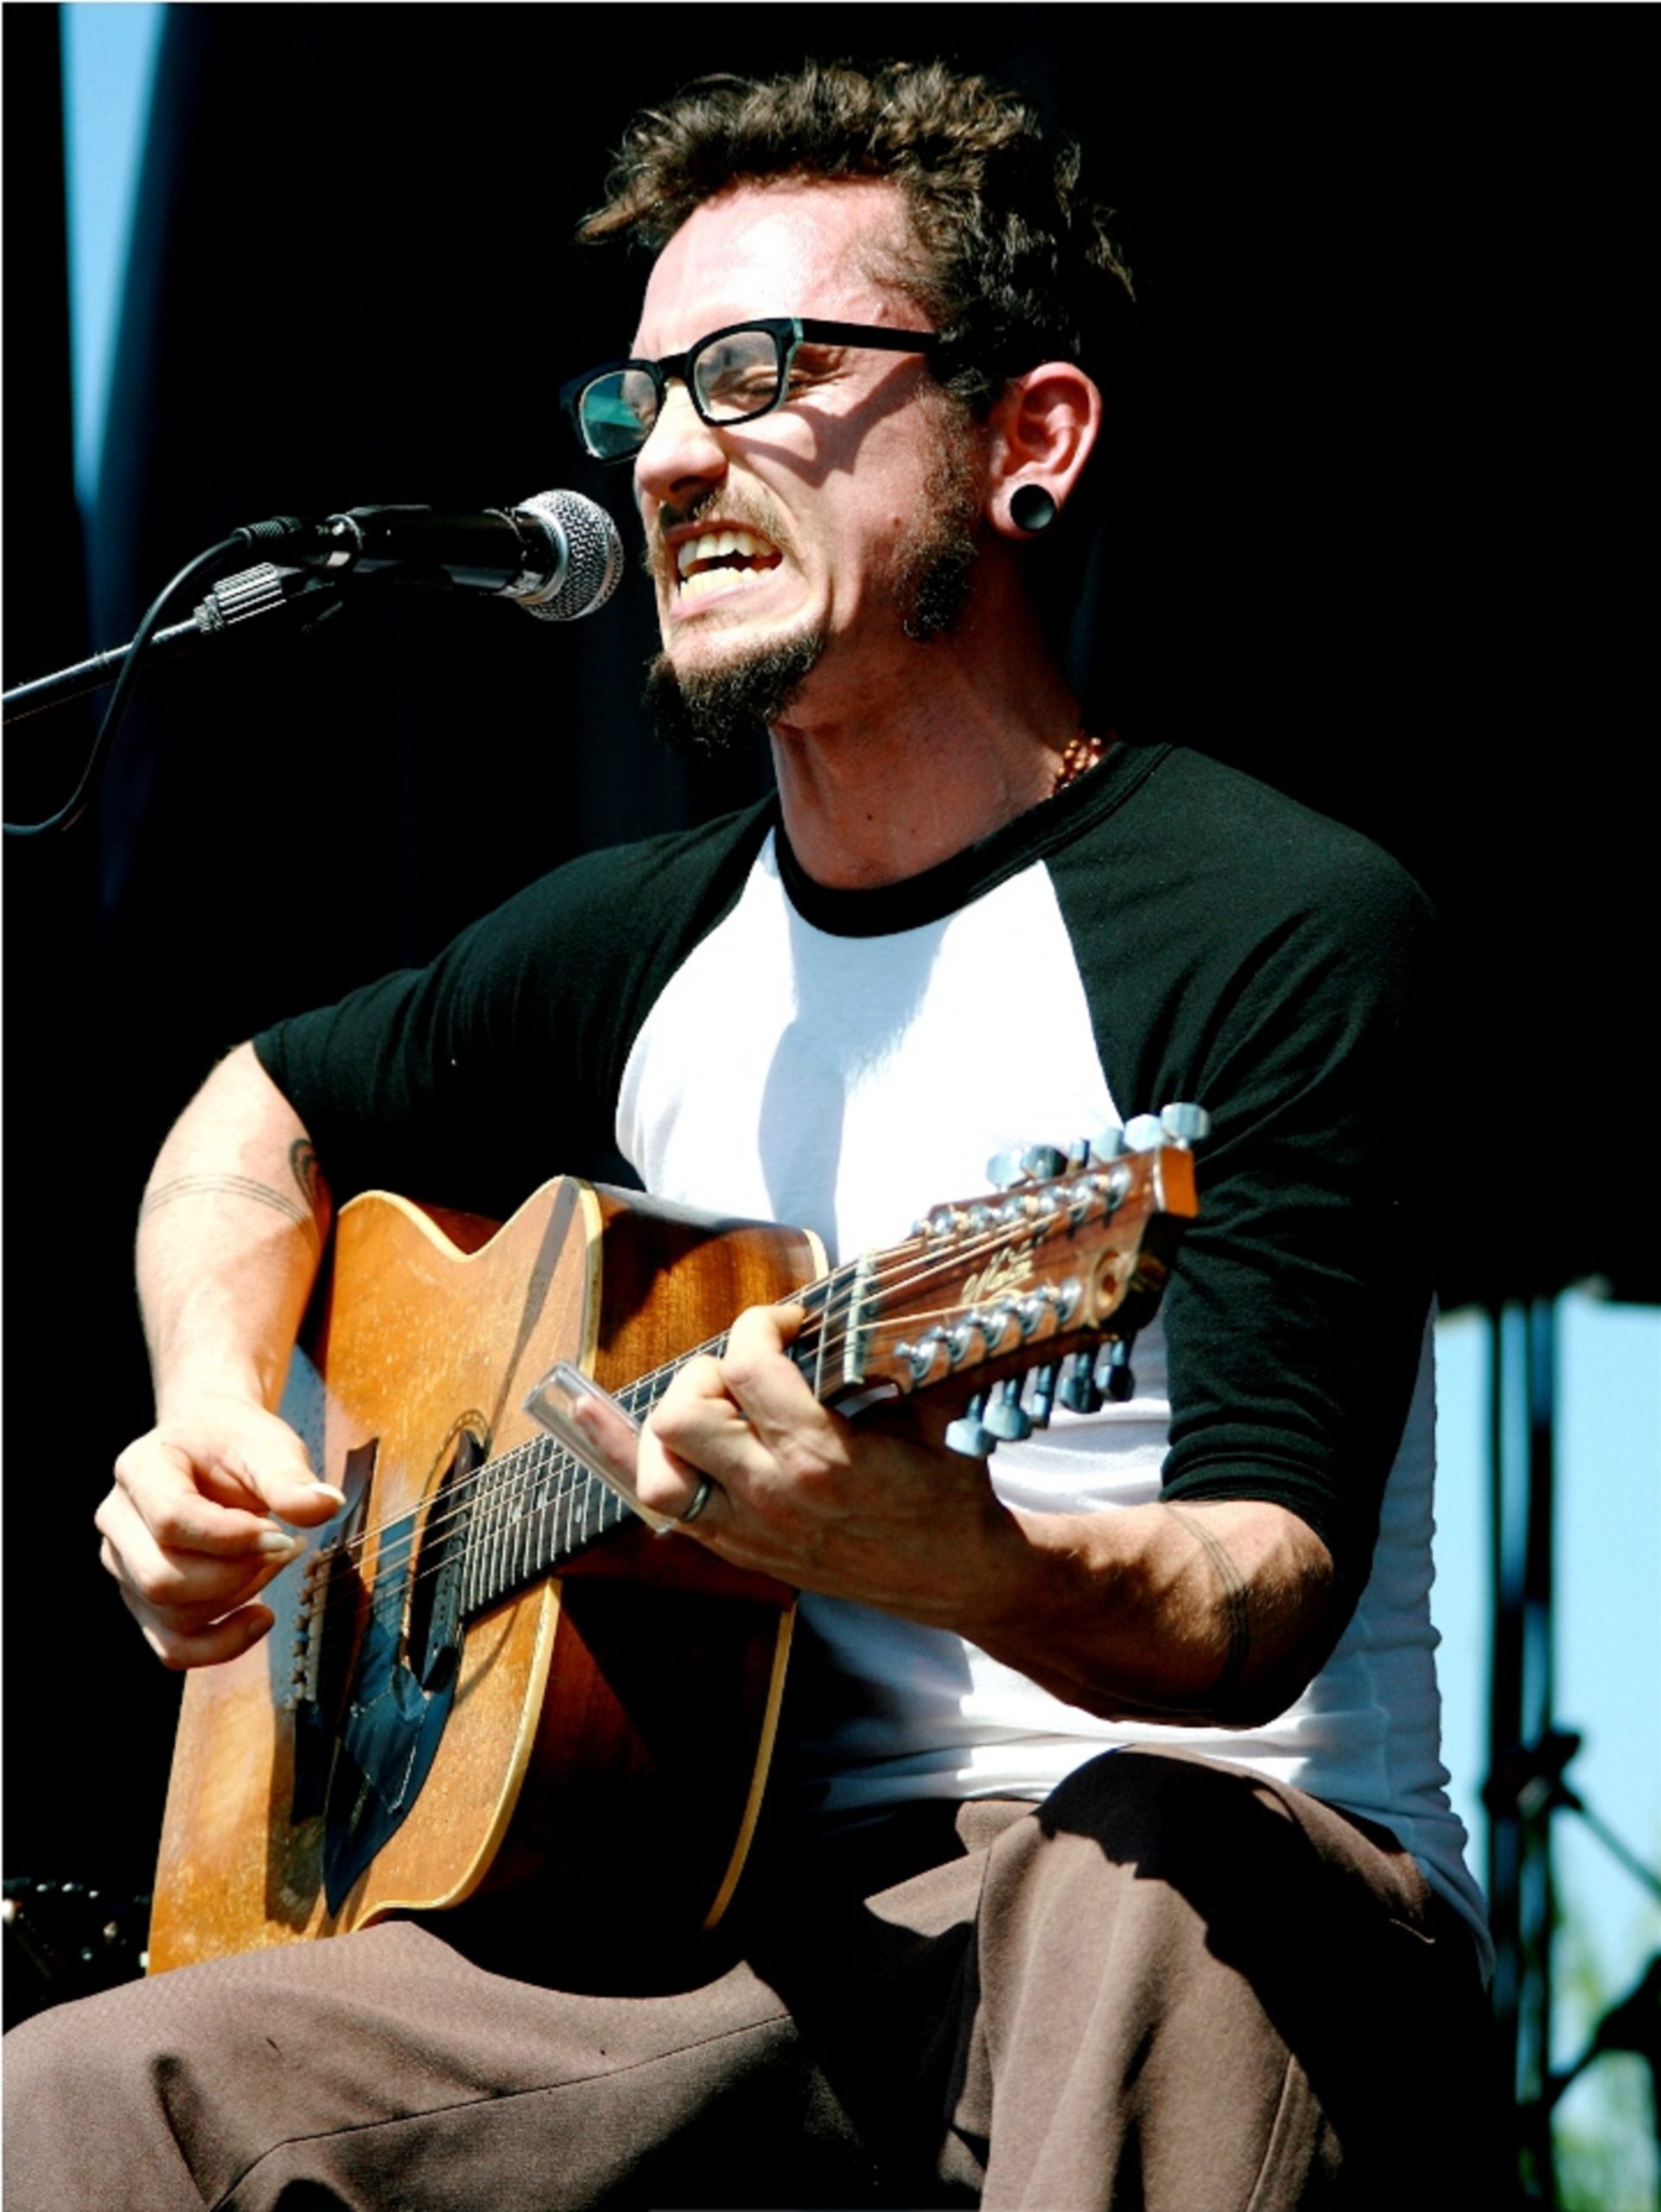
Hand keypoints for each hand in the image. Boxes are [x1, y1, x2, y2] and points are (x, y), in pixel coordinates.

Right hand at [97, 1392, 344, 1668]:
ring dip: (236, 1599)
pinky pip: (172, 1647)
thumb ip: (291, 1478)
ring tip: (272, 1561)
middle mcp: (118, 1520)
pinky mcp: (141, 1599)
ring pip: (170, 1615)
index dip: (232, 1538)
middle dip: (236, 1575)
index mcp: (141, 1468)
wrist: (211, 1445)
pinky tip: (260, 1618)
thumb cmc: (237, 1444)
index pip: (171, 1518)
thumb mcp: (269, 1447)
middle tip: (281, 1547)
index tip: (281, 1534)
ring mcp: (123, 1564)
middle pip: (163, 1579)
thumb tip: (326, 1506)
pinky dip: (221, 1645)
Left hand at [633, 1305, 1020, 1627]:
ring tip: (709, 1402)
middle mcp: (773, 1497)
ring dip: (669, 1421)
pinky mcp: (739, 1550)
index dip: (762, 1322)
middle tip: (750, 1368)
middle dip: (709, 1371)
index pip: (750, 1366)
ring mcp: (750, 1531)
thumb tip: (852, 1299)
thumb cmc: (947, 1489)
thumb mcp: (930, 1410)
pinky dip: (623, 1459)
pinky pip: (660, 1510)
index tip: (790, 1320)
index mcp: (823, 1457)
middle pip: (684, 1414)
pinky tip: (583, 1416)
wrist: (955, 1574)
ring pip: (655, 1472)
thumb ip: (884, 1358)